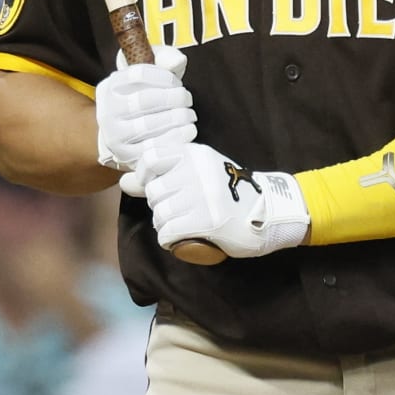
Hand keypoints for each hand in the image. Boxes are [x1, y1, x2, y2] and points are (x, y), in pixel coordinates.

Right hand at [94, 45, 196, 172]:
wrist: (126, 136)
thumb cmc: (143, 99)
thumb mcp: (150, 75)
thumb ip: (164, 59)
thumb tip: (177, 61)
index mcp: (110, 87)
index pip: (138, 74)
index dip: (164, 76)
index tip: (176, 82)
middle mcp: (107, 111)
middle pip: (144, 100)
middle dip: (174, 98)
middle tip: (187, 99)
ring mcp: (115, 137)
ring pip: (147, 125)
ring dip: (177, 118)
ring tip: (189, 115)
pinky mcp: (128, 157)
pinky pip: (154, 148)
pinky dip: (176, 138)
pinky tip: (188, 130)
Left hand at [125, 143, 308, 259]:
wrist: (269, 213)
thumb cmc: (230, 192)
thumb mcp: (199, 173)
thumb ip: (162, 173)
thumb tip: (125, 181)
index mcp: (194, 153)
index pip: (149, 159)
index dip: (145, 176)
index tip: (158, 186)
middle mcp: (196, 171)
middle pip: (153, 192)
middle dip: (160, 206)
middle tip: (180, 211)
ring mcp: (202, 195)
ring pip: (159, 214)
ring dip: (166, 225)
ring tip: (183, 224)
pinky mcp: (207, 221)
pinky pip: (168, 233)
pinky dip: (170, 240)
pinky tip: (181, 238)